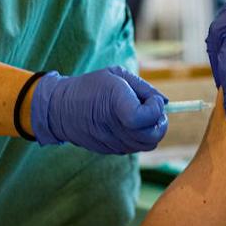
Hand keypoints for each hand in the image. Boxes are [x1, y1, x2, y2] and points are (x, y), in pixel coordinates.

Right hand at [30, 67, 168, 153]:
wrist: (61, 109)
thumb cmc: (91, 86)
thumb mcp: (117, 75)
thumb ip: (144, 88)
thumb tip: (165, 103)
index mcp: (115, 103)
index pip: (143, 118)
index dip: (155, 109)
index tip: (152, 100)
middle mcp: (114, 127)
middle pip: (152, 136)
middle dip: (159, 122)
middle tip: (152, 109)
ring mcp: (111, 142)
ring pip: (147, 145)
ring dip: (150, 130)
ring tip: (141, 115)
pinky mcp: (109, 150)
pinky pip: (134, 148)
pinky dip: (138, 137)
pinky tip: (129, 124)